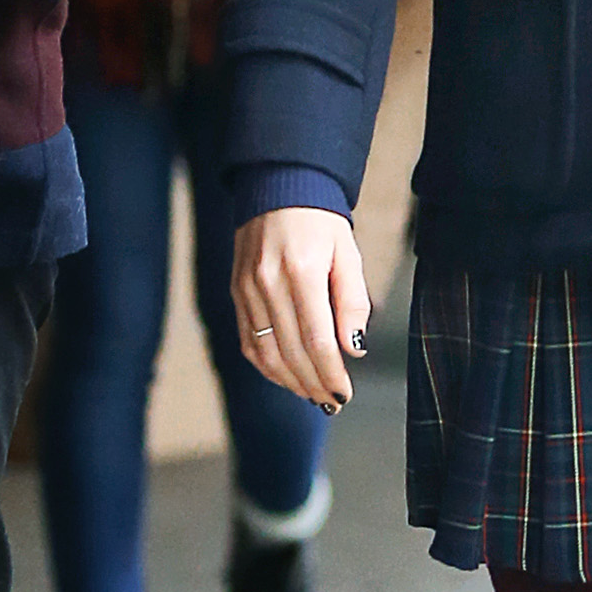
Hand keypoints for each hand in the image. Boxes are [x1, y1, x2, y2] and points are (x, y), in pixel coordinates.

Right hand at [233, 208, 370, 409]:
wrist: (278, 188)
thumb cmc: (320, 222)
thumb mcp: (348, 254)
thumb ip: (352, 302)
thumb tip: (354, 349)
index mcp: (302, 271)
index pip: (317, 340)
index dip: (330, 374)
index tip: (344, 393)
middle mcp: (268, 283)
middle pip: (291, 352)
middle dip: (314, 384)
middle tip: (333, 402)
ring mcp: (247, 289)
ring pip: (266, 353)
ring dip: (290, 382)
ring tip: (313, 396)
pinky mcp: (237, 292)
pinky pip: (249, 341)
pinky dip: (268, 366)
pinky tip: (287, 377)